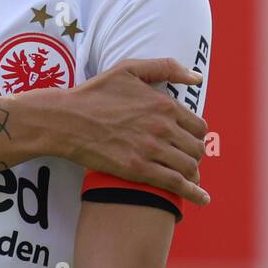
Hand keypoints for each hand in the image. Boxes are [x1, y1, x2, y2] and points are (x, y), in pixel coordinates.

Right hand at [59, 58, 209, 206]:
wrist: (66, 120)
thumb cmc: (94, 93)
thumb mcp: (129, 69)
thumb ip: (165, 68)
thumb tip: (197, 78)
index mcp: (163, 104)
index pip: (198, 126)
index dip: (196, 137)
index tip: (188, 142)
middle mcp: (162, 127)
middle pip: (196, 148)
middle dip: (194, 156)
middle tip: (186, 161)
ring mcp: (151, 149)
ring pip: (189, 167)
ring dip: (194, 175)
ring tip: (192, 180)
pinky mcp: (138, 170)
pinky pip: (175, 183)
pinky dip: (193, 193)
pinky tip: (202, 199)